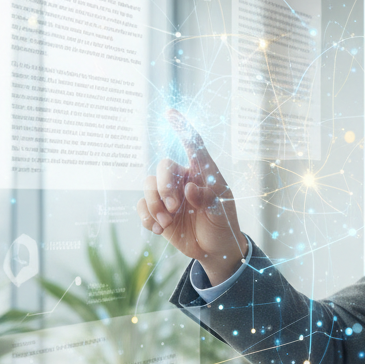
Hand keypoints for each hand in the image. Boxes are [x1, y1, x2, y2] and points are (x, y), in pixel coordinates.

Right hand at [137, 110, 248, 283]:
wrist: (214, 250)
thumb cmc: (222, 225)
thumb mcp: (221, 212)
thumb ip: (208, 199)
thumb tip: (189, 188)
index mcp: (203, 173)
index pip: (193, 145)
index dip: (182, 128)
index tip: (171, 112)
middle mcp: (183, 179)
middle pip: (163, 167)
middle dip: (164, 187)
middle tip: (173, 207)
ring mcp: (168, 195)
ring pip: (148, 185)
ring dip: (155, 205)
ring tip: (167, 223)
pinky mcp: (157, 211)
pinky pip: (142, 205)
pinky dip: (147, 217)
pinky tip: (158, 229)